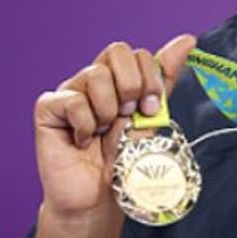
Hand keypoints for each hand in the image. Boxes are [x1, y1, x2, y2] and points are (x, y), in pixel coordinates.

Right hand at [32, 34, 196, 218]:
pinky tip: (83, 141)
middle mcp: (92, 79)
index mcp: (118, 79)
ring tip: (103, 132)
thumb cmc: (123, 159)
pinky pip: (72, 99)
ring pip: (95, 75)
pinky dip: (85, 124)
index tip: (152, 109)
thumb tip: (187, 40)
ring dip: (108, 110)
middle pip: (116, 50)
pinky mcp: (48, 108)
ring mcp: (69, 91)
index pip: (136, 53)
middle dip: (132, 86)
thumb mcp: (150, 117)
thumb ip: (164, 79)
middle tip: (128, 116)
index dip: (150, 78)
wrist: (99, 198)